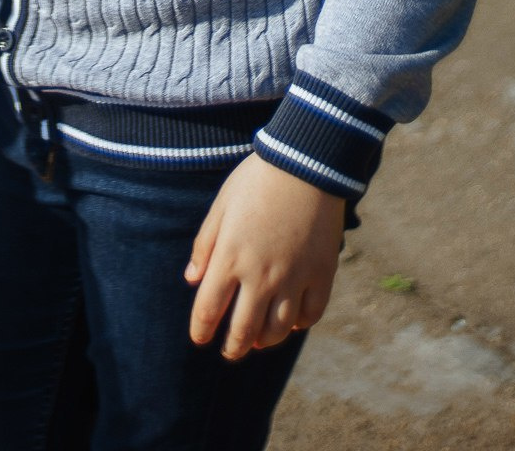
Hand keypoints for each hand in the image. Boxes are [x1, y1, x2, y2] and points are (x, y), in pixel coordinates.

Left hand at [185, 155, 348, 359]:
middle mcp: (261, 276)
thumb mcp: (221, 206)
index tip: (199, 339)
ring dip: (265, 341)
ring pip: (279, 330)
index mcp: (230, 258)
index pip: (209, 310)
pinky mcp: (322, 274)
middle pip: (244, 330)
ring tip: (259, 341)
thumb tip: (192, 279)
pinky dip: (300, 324)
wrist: (306, 163)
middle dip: (233, 347)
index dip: (201, 330)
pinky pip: (311, 314)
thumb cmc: (256, 180)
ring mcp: (294, 278)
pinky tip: (293, 322)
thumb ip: (205, 245)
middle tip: (230, 352)